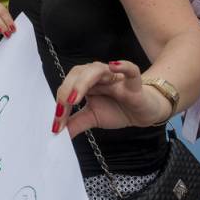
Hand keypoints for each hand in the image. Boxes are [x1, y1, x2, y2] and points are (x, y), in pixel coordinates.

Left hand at [52, 61, 170, 137]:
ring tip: (75, 97)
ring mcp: (115, 77)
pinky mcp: (134, 83)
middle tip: (62, 109)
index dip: (60, 103)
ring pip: (96, 70)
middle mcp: (98, 76)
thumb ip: (75, 124)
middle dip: (67, 90)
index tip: (56, 124)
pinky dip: (123, 66)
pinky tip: (113, 66)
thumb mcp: (92, 118)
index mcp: (85, 83)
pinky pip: (130, 70)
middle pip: (77, 73)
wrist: (142, 113)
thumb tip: (56, 133)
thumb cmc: (117, 110)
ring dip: (82, 82)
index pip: (67, 86)